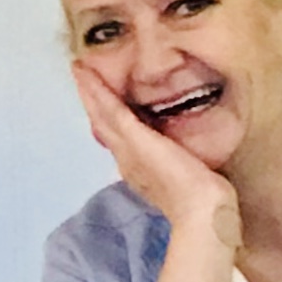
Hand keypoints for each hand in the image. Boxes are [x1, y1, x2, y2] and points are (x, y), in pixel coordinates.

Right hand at [71, 58, 240, 245]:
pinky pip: (110, 110)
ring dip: (89, 93)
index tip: (100, 101)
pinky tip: (87, 75)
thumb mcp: (184, 175)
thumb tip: (179, 151)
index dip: (106, 118)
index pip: (117, 137)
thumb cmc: (201, 198)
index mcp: (136, 168)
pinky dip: (96, 92)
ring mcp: (127, 149)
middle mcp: (125, 159)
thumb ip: (175, 162)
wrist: (200, 209)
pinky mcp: (134, 139)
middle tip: (80, 77)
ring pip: (102, 116)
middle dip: (92, 102)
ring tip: (79, 72)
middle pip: (103, 125)